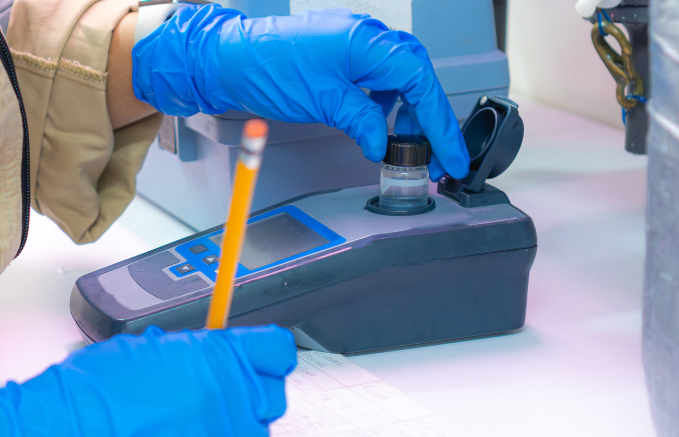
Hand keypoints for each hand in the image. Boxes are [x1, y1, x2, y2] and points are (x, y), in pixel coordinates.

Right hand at [0, 325, 296, 436]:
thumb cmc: (91, 391)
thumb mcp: (143, 349)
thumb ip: (189, 352)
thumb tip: (204, 354)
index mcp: (213, 357)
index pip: (277, 351)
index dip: (269, 355)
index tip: (263, 359)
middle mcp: (224, 399)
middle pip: (273, 398)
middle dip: (254, 394)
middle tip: (227, 393)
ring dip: (234, 429)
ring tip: (196, 422)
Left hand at [132, 5, 469, 179]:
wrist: (228, 58)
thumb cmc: (268, 69)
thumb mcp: (323, 102)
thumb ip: (362, 122)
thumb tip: (382, 145)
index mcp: (368, 42)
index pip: (421, 82)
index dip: (440, 122)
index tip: (450, 154)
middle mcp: (367, 37)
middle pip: (417, 78)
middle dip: (429, 120)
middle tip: (437, 158)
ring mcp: (355, 44)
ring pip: (400, 78)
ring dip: (407, 114)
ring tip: (405, 148)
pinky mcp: (342, 54)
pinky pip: (378, 78)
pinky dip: (384, 104)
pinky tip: (378, 126)